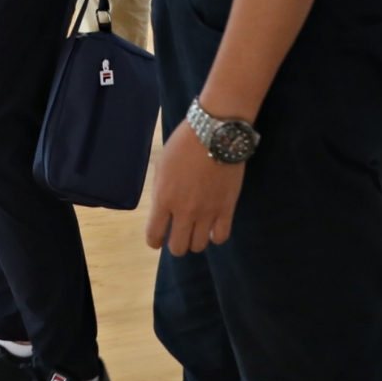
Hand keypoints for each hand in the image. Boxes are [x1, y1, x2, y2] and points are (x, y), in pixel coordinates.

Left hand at [143, 124, 244, 254]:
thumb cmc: (184, 145)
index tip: (159, 237)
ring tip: (197, 229)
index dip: (155, 240)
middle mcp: (184, 211)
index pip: (154, 236)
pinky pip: (221, 236)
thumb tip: (163, 209)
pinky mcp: (227, 208)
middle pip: (178, 247)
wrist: (215, 133)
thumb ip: (160, 192)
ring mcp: (207, 211)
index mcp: (164, 199)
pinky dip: (215, 235)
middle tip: (179, 232)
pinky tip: (213, 226)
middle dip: (176, 243)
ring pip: (199, 246)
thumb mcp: (162, 167)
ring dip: (195, 240)